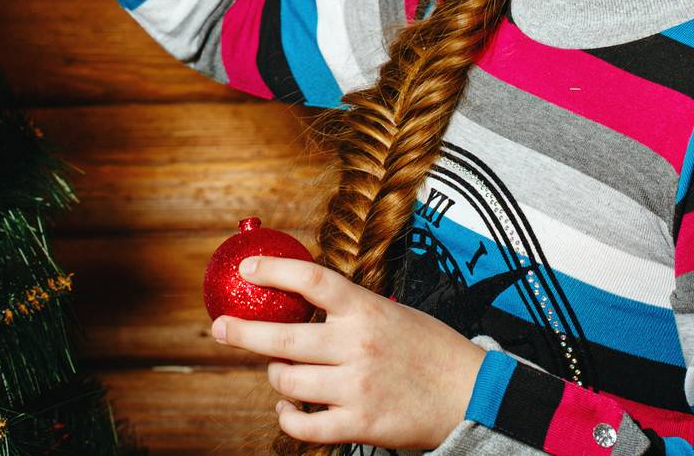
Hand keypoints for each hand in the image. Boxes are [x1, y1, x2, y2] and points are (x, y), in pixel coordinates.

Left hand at [210, 255, 486, 448]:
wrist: (472, 395)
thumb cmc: (432, 351)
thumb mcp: (394, 313)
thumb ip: (352, 310)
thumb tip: (303, 300)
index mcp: (367, 309)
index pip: (311, 279)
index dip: (272, 270)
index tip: (246, 268)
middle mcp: (357, 345)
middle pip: (282, 336)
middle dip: (242, 331)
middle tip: (221, 327)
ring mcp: (356, 386)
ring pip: (286, 381)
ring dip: (274, 376)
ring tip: (279, 373)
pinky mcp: (358, 423)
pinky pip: (303, 425)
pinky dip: (287, 417)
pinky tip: (289, 409)